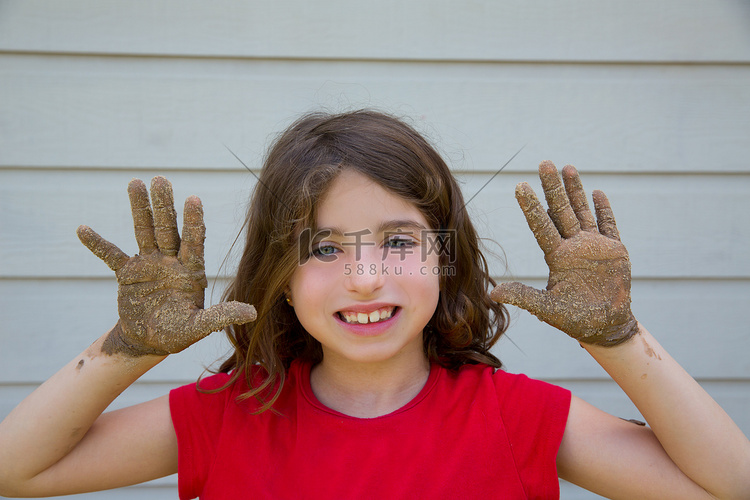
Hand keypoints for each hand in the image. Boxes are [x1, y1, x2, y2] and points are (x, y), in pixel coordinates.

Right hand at [77, 177, 255, 356]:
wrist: (150, 340)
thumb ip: (221, 316)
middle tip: (161, 178)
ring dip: (139, 208)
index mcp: (191, 270)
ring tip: (135, 182)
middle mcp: (171, 261)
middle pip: (167, 228)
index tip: (194, 198)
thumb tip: (252, 312)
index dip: (194, 221)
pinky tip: (83, 229)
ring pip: (144, 231)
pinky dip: (98, 244)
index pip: (194, 241)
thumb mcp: (200, 327)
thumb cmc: (178, 332)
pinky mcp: (127, 273)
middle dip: (164, 205)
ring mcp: (149, 264)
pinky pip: (111, 255)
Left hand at [491, 162, 637, 345]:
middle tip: (544, 163)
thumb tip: (492, 294)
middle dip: (553, 187)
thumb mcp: (545, 308)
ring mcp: (593, 245)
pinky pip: (609, 225)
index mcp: (556, 256)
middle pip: (561, 210)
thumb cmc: (574, 318)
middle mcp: (572, 245)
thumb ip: (522, 297)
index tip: (520, 185)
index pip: (541, 225)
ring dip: (576, 190)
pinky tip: (597, 192)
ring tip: (567, 167)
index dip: (531, 206)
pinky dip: (604, 209)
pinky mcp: (614, 250)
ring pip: (582, 211)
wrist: (604, 326)